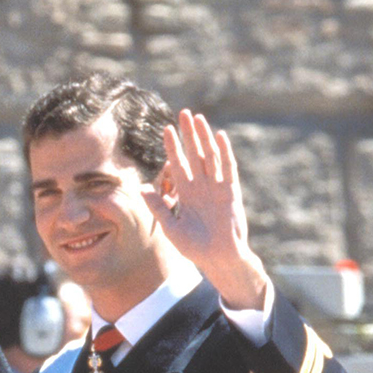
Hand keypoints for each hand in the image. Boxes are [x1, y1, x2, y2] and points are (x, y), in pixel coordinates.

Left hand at [144, 109, 267, 311]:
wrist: (219, 258)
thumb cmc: (195, 248)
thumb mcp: (171, 227)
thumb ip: (158, 207)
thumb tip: (141, 188)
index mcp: (186, 193)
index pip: (177, 164)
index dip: (172, 147)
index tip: (165, 129)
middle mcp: (201, 186)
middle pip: (194, 154)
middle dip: (188, 134)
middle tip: (183, 113)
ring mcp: (217, 187)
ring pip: (210, 156)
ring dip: (205, 137)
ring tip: (199, 118)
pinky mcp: (231, 191)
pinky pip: (228, 168)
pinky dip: (224, 153)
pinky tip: (219, 137)